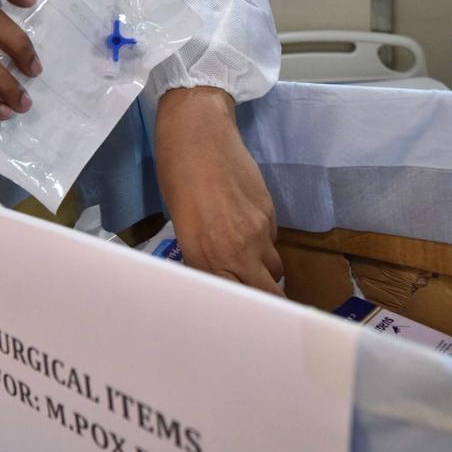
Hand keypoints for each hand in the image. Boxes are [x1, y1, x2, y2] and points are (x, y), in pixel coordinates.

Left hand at [154, 88, 283, 296]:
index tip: (240, 315)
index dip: (240, 310)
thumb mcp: (182, 223)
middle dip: (266, 300)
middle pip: (266, 294)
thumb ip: (203, 254)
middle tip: (260, 301)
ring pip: (274, 269)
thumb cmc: (177, 177)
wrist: (199, 135)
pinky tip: (249, 225)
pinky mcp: (270, 214)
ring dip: (265, 271)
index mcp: (203, 257)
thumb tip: (217, 273)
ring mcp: (257, 233)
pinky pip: (273, 240)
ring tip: (251, 259)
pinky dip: (265, 242)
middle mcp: (234, 252)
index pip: (233, 300)